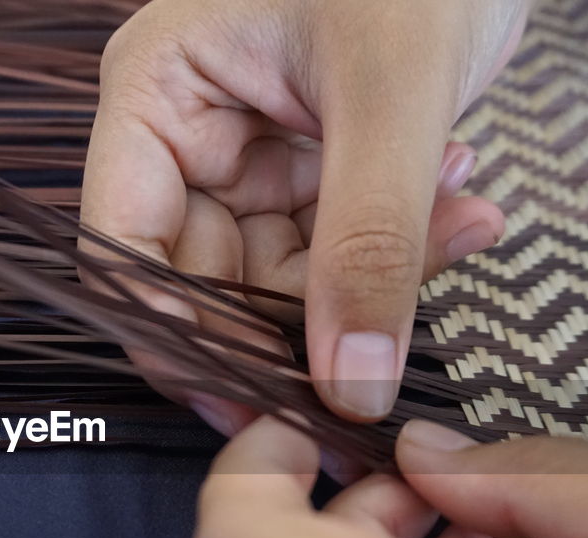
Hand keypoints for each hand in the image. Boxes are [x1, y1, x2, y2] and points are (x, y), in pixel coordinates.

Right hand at [81, 0, 529, 431]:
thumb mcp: (392, 95)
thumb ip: (370, 245)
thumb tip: (349, 385)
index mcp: (157, 91)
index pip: (125, 247)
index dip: (176, 332)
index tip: (251, 396)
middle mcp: (188, 130)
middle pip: (207, 278)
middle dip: (298, 317)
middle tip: (373, 358)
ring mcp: (248, 152)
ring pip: (282, 274)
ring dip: (371, 277)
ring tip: (460, 222)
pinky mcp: (308, 166)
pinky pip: (336, 246)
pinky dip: (400, 246)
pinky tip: (463, 200)